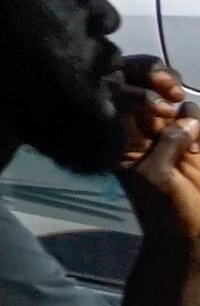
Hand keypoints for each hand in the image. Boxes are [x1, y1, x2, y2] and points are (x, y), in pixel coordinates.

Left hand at [120, 62, 199, 240]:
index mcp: (115, 129)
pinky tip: (196, 146)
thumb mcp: (154, 177)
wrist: (189, 232)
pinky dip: (196, 120)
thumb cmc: (162, 208)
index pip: (113, 89)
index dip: (131, 83)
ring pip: (169, 89)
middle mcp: (136, 122)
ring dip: (177, 96)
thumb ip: (165, 145)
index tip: (152, 101)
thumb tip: (183, 119)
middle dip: (155, 73)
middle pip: (139, 77)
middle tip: (171, 88)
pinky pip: (192, 113)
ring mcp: (164, 126)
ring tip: (181, 119)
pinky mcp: (190, 135)